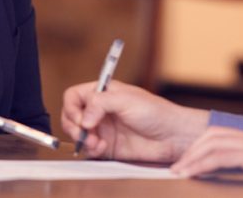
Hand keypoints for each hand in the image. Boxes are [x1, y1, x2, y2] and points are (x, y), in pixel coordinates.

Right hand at [60, 80, 207, 162]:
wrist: (171, 136)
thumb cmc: (155, 112)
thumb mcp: (126, 99)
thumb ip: (101, 104)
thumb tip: (84, 119)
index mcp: (103, 93)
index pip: (74, 96)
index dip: (72, 107)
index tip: (82, 118)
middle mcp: (100, 110)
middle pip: (71, 116)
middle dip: (73, 126)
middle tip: (85, 132)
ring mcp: (102, 129)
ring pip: (77, 134)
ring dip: (82, 139)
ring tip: (95, 142)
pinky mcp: (106, 146)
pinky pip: (88, 149)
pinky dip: (90, 149)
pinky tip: (101, 148)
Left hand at [171, 128, 242, 183]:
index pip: (221, 135)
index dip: (202, 145)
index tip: (189, 160)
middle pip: (212, 135)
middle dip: (191, 150)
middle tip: (176, 166)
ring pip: (212, 144)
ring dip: (191, 158)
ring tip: (178, 172)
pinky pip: (222, 157)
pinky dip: (203, 164)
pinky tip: (193, 173)